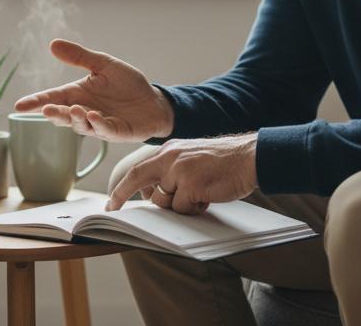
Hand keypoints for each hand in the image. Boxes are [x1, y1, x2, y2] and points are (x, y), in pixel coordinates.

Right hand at [13, 40, 174, 142]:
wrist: (153, 101)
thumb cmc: (127, 84)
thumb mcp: (103, 64)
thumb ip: (79, 57)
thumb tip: (53, 44)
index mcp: (78, 94)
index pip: (53, 98)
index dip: (35, 102)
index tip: (19, 105)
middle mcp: (84, 111)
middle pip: (63, 115)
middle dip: (54, 113)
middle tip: (46, 109)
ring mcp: (99, 124)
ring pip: (81, 126)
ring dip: (76, 119)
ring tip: (75, 109)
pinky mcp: (116, 132)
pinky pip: (104, 130)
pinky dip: (98, 124)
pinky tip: (94, 116)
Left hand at [107, 133, 258, 212]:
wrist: (249, 157)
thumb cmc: (224, 162)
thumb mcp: (191, 158)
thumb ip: (171, 171)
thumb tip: (154, 196)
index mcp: (169, 150)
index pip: (138, 169)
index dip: (121, 187)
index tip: (111, 202)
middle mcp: (170, 158)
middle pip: (138, 179)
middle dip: (122, 196)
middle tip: (113, 210)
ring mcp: (179, 171)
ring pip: (164, 202)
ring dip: (179, 206)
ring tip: (199, 194)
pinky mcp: (191, 185)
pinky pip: (182, 208)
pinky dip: (194, 209)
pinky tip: (208, 196)